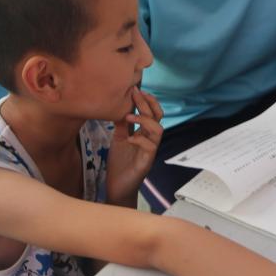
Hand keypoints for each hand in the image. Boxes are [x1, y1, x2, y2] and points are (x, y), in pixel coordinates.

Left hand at [106, 87, 163, 205]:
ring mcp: (150, 151)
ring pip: (159, 130)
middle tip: (135, 94)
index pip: (153, 113)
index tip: (135, 89)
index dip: (147, 100)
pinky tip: (128, 138)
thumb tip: (119, 106)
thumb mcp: (119, 138)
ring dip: (145, 120)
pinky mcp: (146, 163)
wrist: (117, 186)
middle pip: (158, 117)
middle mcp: (150, 140)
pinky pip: (150, 147)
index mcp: (145, 133)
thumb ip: (122, 124)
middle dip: (147, 104)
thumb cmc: (120, 163)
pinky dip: (139, 139)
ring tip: (129, 116)